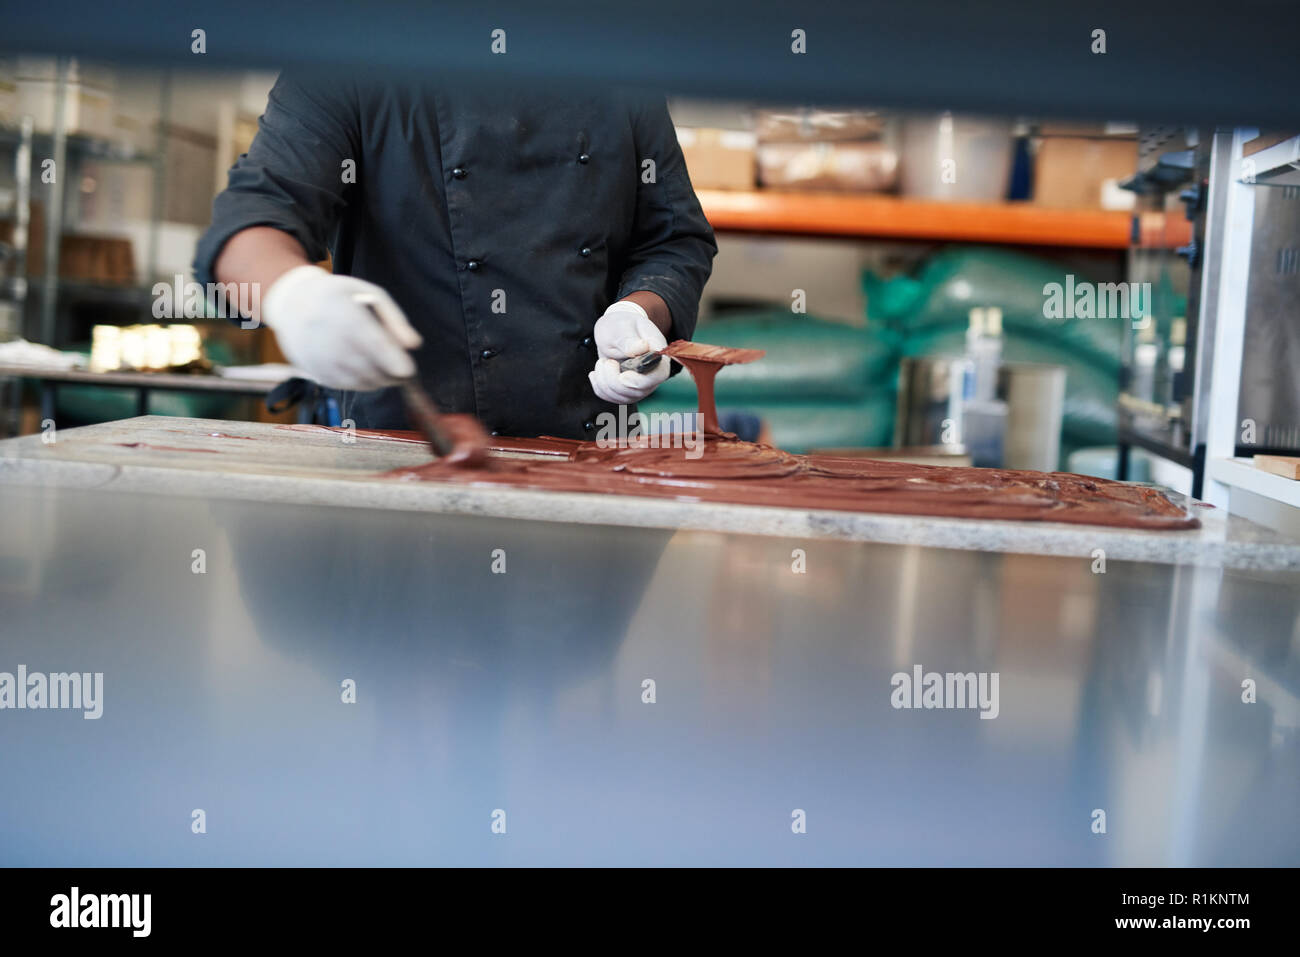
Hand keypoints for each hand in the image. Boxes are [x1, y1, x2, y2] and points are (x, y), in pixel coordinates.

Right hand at [260, 265, 422, 389]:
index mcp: (345, 316)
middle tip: (402, 369)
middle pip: (371, 369)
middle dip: (392, 374)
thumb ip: (395, 319)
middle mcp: (330, 341)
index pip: (373, 344)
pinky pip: (349, 387)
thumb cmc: (339, 297)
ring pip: (362, 382)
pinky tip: (362, 366)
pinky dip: (362, 382)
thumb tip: (414, 345)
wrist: (292, 305)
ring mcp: (321, 360)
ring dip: (379, 379)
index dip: (393, 361)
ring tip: (383, 365)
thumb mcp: (370, 294)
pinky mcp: (317, 375)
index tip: (409, 371)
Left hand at [587, 300, 669, 403]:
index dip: (640, 381)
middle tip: (606, 362)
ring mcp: (640, 384)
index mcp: (657, 354)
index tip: (622, 376)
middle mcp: (652, 372)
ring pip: (624, 397)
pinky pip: (612, 398)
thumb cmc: (622, 325)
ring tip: (602, 362)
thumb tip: (641, 347)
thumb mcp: (622, 325)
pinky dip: (600, 387)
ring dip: (605, 382)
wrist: (615, 331)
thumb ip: (629, 339)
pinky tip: (597, 373)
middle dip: (615, 381)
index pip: (659, 375)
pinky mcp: (627, 390)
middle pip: (639, 391)